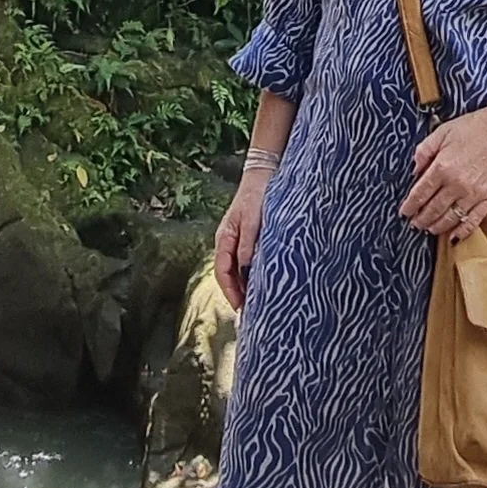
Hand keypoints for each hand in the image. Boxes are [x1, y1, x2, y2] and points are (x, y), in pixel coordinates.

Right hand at [214, 168, 271, 311]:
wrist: (264, 174)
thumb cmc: (256, 195)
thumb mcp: (252, 219)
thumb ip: (248, 243)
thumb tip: (245, 269)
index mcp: (224, 238)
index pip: (223, 273)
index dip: (231, 292)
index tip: (241, 308)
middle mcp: (229, 242)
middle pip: (229, 275)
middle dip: (238, 294)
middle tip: (251, 313)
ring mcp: (238, 240)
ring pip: (238, 270)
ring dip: (245, 286)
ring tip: (258, 303)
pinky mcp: (249, 238)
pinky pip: (247, 262)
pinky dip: (252, 274)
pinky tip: (263, 282)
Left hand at [400, 105, 486, 240]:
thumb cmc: (476, 127)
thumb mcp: (442, 132)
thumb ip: (424, 151)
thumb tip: (415, 170)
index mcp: (442, 167)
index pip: (420, 194)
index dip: (409, 206)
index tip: (404, 211)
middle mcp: (457, 184)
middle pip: (433, 210)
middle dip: (421, 219)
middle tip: (414, 223)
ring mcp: (474, 193)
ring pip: (450, 218)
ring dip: (437, 226)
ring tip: (429, 229)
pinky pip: (474, 220)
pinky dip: (462, 231)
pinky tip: (454, 236)